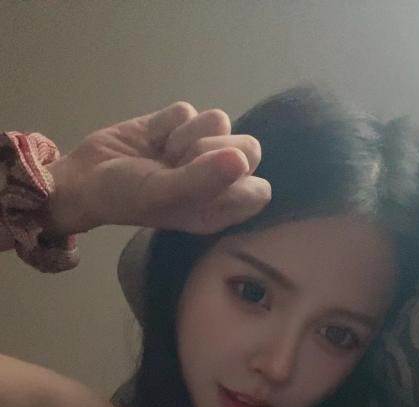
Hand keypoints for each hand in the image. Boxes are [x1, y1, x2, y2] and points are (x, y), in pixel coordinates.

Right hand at [45, 102, 270, 235]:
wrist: (84, 177)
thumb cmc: (125, 198)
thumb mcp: (161, 195)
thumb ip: (203, 179)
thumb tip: (241, 159)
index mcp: (221, 209)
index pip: (259, 189)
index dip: (236, 181)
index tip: (205, 182)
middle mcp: (218, 180)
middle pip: (249, 147)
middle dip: (211, 151)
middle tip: (177, 166)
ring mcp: (200, 149)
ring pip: (219, 121)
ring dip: (185, 136)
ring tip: (161, 156)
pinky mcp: (180, 124)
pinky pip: (188, 110)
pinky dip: (165, 123)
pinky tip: (151, 141)